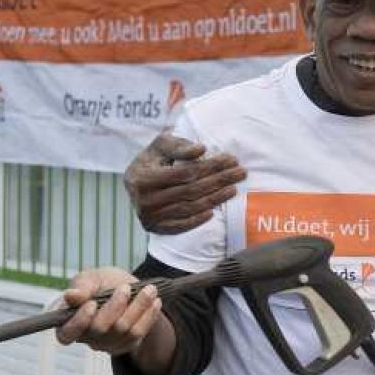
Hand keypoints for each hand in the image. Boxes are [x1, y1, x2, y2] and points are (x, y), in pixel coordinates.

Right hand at [55, 267, 160, 356]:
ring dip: (137, 307)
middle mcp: (85, 337)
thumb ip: (82, 286)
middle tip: (125, 288)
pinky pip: (138, 334)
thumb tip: (70, 296)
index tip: (92, 304)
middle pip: (99, 329)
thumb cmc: (101, 283)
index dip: (79, 322)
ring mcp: (105, 344)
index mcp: (68, 320)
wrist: (126, 289)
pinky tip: (156, 302)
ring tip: (150, 289)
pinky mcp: (124, 345)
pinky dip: (149, 316)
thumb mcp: (92, 277)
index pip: (65, 334)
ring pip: (122, 330)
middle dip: (115, 307)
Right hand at [125, 133, 245, 233]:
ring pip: (189, 208)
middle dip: (219, 180)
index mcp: (144, 176)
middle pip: (191, 190)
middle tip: (240, 173)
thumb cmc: (152, 160)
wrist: (134, 183)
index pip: (185, 172)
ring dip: (215, 199)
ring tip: (233, 189)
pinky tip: (213, 211)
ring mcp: (150, 216)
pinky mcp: (155, 228)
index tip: (230, 159)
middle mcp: (145, 199)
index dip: (210, 166)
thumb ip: (179, 146)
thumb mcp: (160, 146)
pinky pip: (180, 225)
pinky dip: (197, 220)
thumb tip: (201, 150)